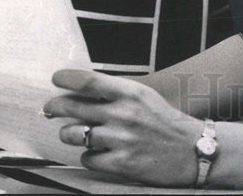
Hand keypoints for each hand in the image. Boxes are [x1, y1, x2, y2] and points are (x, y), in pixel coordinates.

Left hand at [44, 69, 203, 186]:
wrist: (192, 150)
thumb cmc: (165, 121)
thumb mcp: (144, 97)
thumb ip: (116, 93)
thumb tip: (80, 90)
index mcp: (131, 93)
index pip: (88, 81)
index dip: (66, 79)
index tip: (56, 79)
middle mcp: (124, 114)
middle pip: (72, 107)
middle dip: (54, 107)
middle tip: (50, 108)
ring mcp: (120, 140)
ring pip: (74, 135)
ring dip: (70, 134)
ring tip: (77, 133)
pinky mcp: (120, 163)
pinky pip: (87, 158)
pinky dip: (89, 156)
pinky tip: (100, 153)